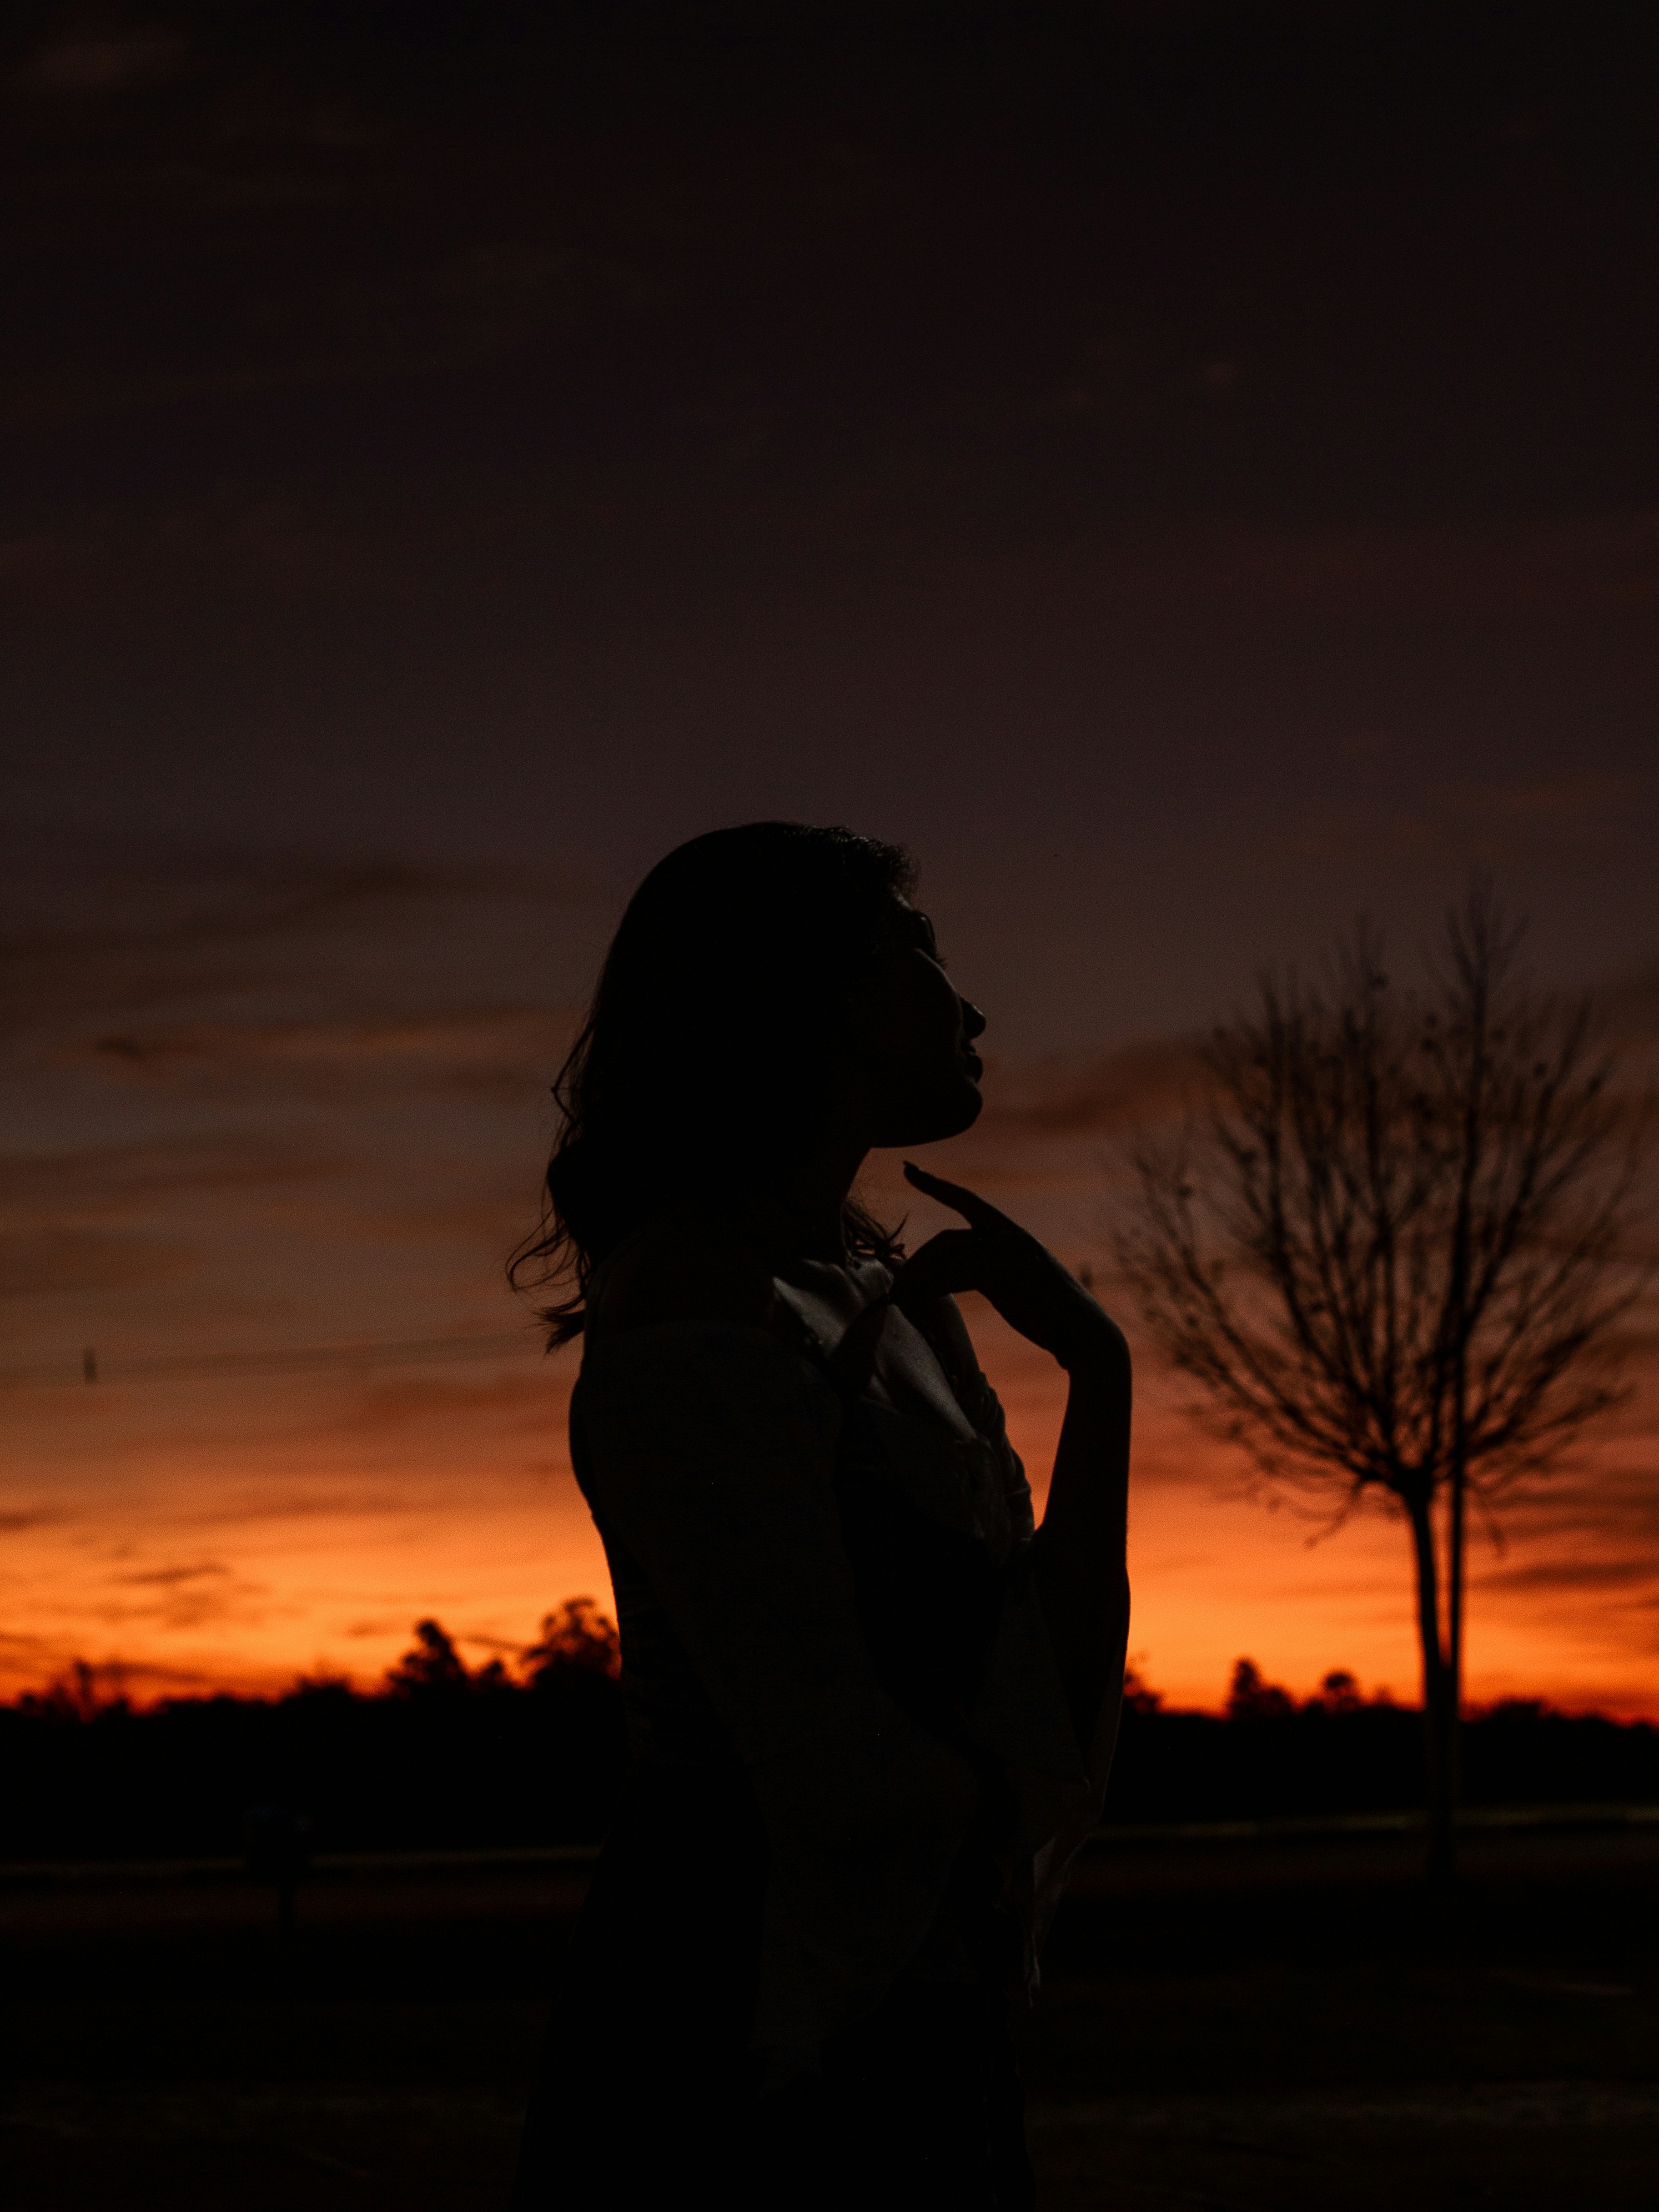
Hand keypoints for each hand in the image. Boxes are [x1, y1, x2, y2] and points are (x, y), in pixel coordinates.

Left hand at [893, 1163, 1123, 1373]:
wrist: (1085, 1334)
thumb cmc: (1049, 1314)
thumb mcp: (1013, 1284)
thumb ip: (984, 1271)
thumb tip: (942, 1276)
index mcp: (1012, 1235)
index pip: (967, 1201)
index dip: (936, 1184)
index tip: (909, 1169)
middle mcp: (1011, 1239)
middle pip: (949, 1239)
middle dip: (918, 1261)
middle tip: (898, 1284)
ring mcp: (1012, 1258)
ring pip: (952, 1257)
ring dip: (921, 1276)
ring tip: (903, 1294)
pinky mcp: (1012, 1279)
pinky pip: (963, 1276)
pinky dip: (936, 1286)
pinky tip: (921, 1298)